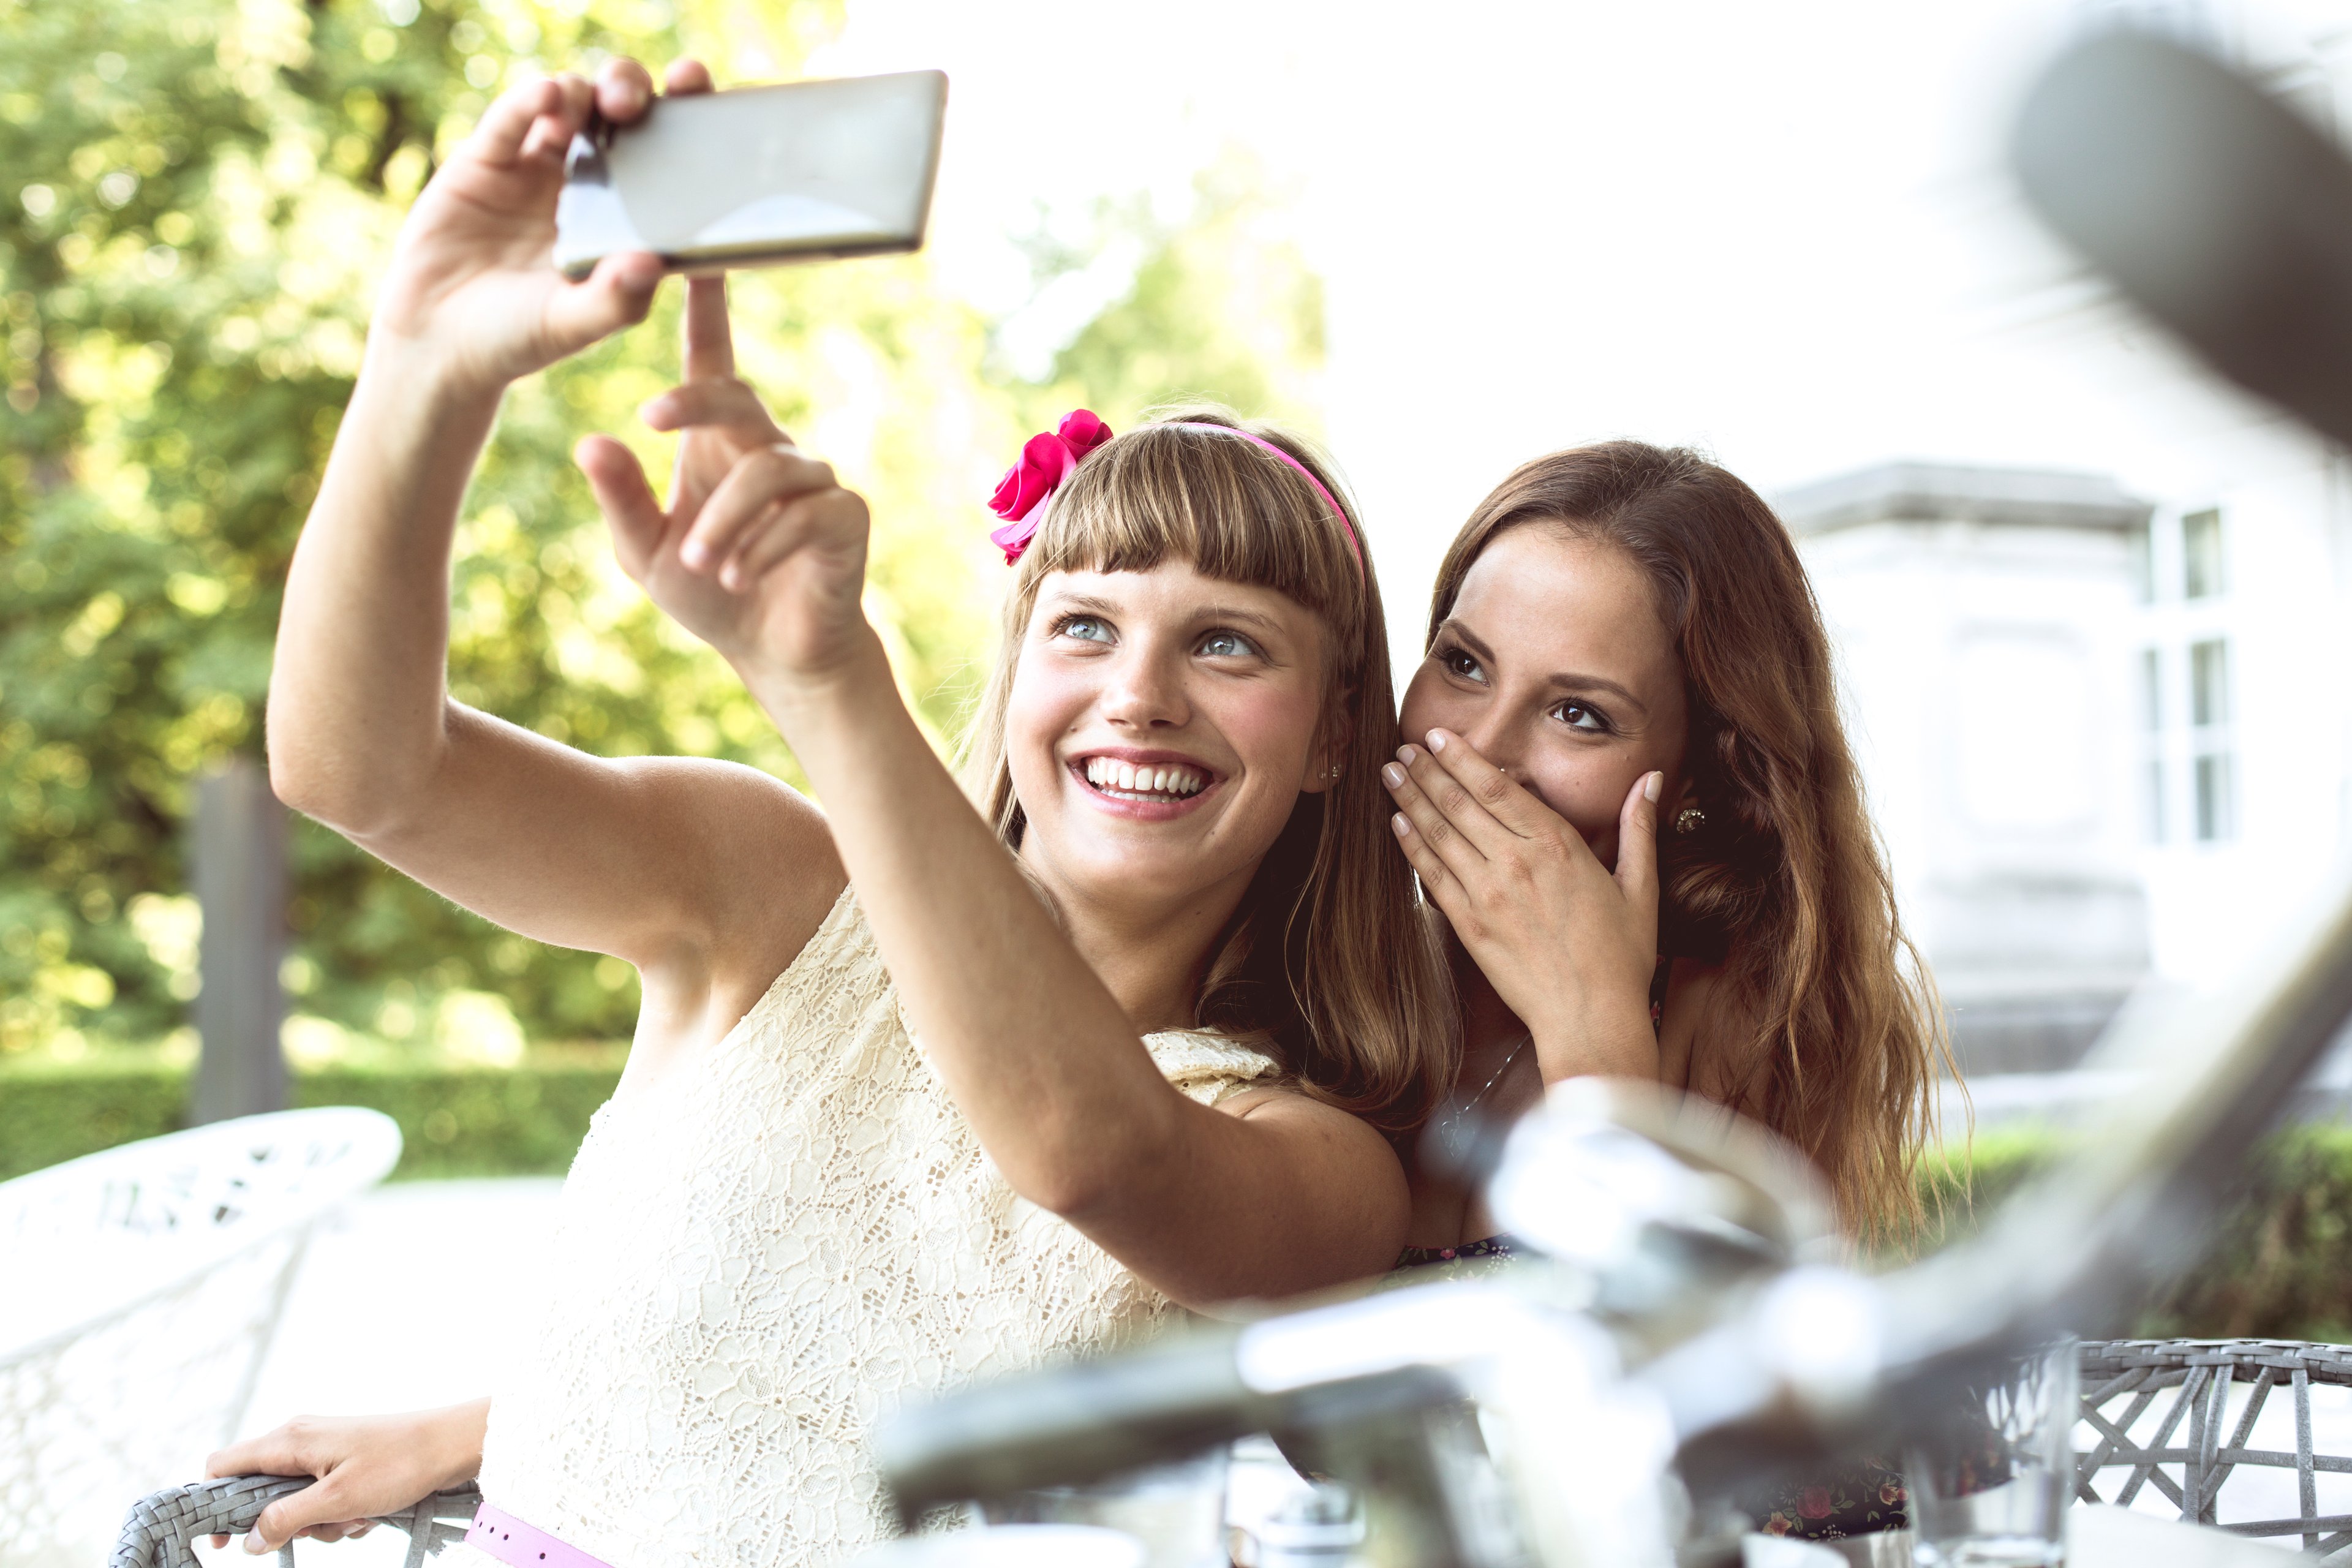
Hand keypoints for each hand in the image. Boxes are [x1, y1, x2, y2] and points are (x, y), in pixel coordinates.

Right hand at [203, 1400, 488, 1552]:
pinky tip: (370, 1513)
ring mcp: (323, 1449)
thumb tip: (249, 1540)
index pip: (223, 1466)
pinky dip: (343, 1513)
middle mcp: (300, 1438)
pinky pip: (325, 1498)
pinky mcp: (345, 1461)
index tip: (224, 1543)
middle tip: (323, 1525)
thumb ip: (286, 1519)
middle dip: (287, 1523)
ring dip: (322, 1522)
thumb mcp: (337, 1500)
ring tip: (358, 1517)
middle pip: (261, 1493)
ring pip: (297, 1501)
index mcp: (289, 1439)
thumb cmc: (400, 1463)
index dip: (213, 1505)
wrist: (453, 1444)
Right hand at [370, 58, 715, 395]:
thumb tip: (649, 264)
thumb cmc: (519, 338)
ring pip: (570, 106)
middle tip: (639, 103)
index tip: (700, 101)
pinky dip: (531, 100)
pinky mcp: (487, 159)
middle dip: (635, 94)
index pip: (663, 158)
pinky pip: (512, 119)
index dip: (683, 123)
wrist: (441, 341)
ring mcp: (537, 167)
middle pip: (619, 117)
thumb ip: (614, 299)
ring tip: (600, 104)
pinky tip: (549, 94)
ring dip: (588, 94)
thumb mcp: (573, 325)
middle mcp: (587, 184)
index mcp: (624, 218)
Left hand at [575, 279, 873, 681]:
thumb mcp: (646, 551)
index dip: (707, 311)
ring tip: (701, 564)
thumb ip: (622, 499)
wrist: (776, 653)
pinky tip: (738, 575)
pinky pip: (805, 513)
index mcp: (721, 443)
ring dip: (723, 519)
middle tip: (650, 416)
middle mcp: (769, 448)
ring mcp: (813, 480)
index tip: (696, 258)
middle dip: (693, 402)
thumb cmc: (711, 593)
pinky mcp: (845, 516)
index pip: (713, 364)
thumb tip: (589, 441)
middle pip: (736, 396)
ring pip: (766, 469)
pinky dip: (762, 545)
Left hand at [1383, 730, 1661, 1082]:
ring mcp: (1488, 893)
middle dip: (1428, 770)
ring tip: (1391, 774)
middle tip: (1403, 748)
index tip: (1438, 735)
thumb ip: (1639, 828)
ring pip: (1440, 832)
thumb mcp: (1640, 887)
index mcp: (1558, 845)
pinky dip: (1412, 845)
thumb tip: (1652, 778)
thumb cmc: (1620, 957)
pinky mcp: (1468, 925)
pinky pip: (1432, 875)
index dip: (1462, 757)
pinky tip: (1397, 824)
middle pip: (1460, 802)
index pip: (1497, 787)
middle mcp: (1517, 862)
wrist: (1590, 1017)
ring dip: (1412, 799)